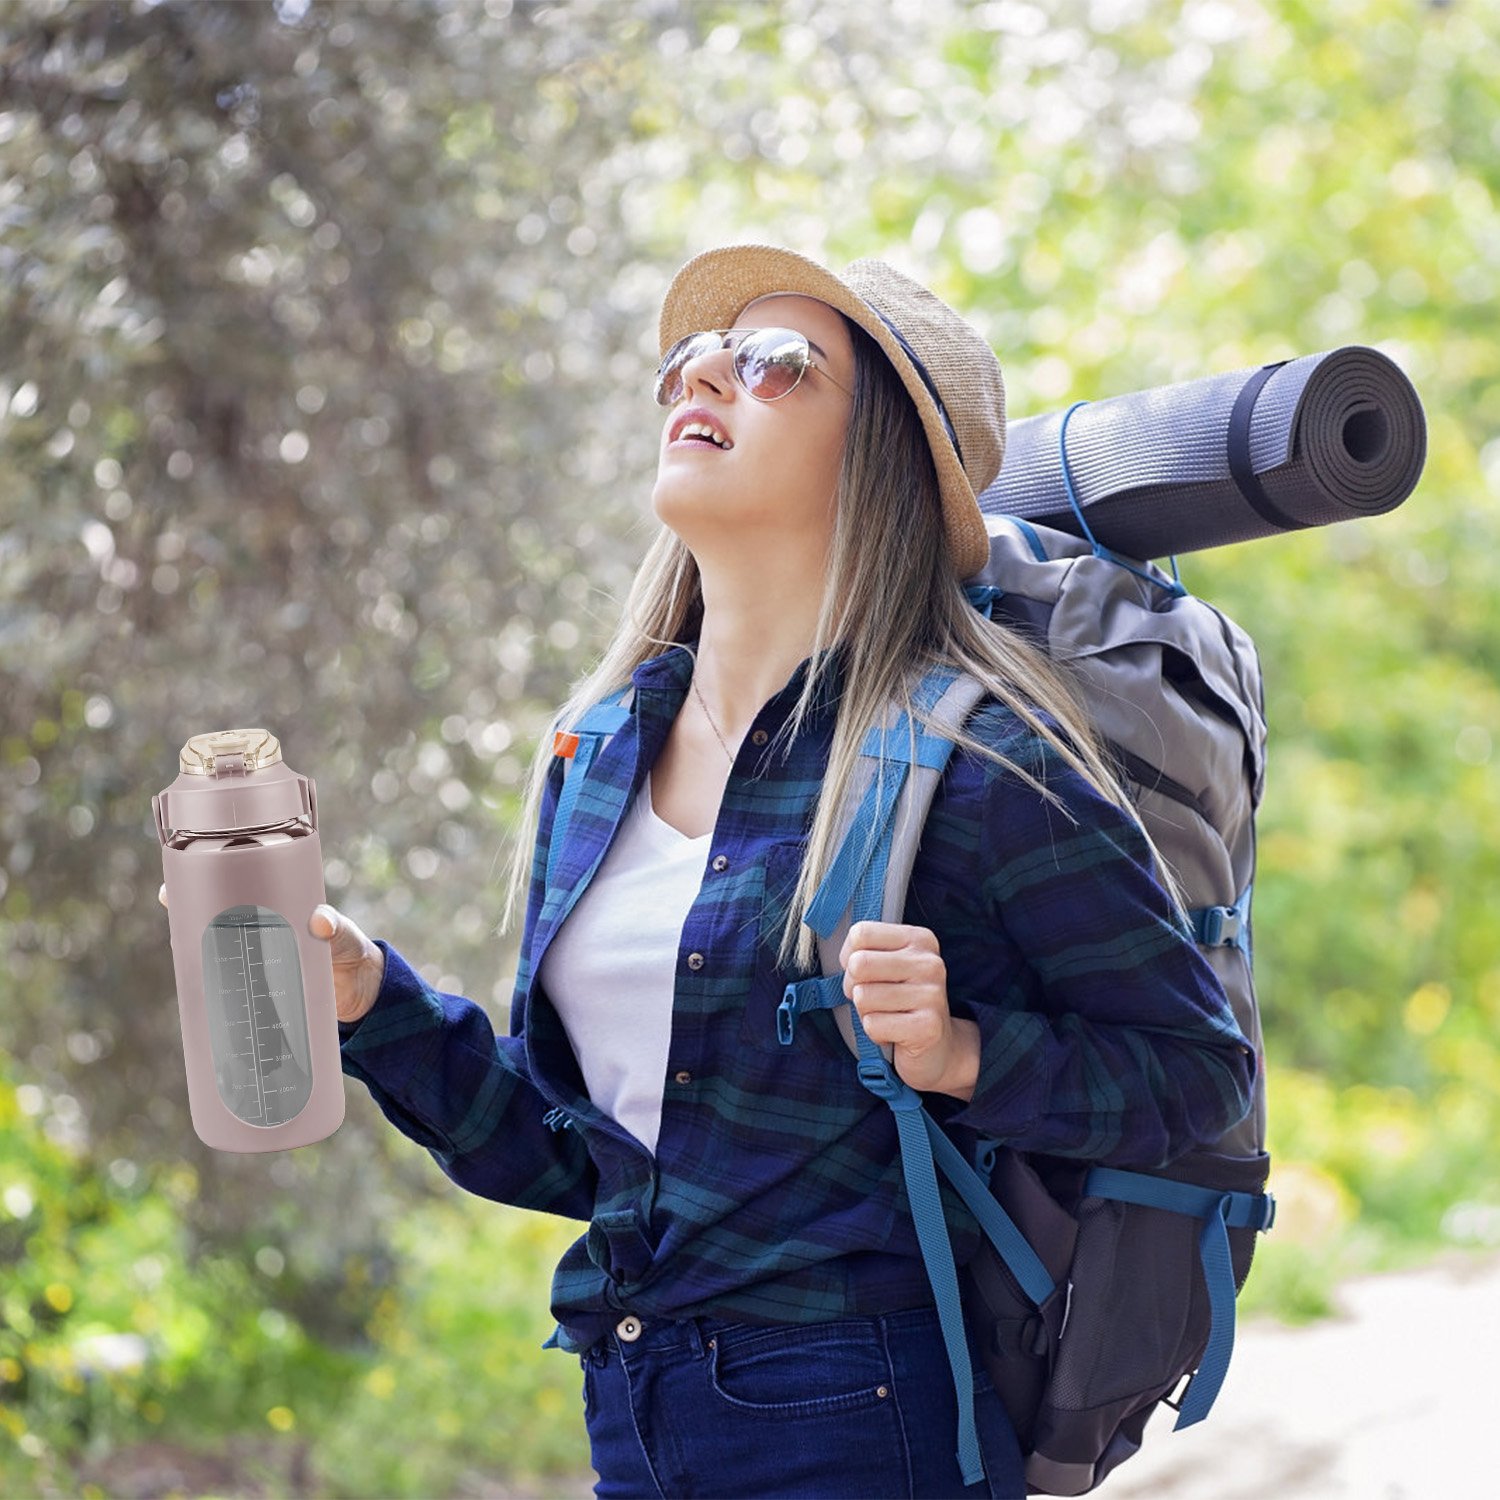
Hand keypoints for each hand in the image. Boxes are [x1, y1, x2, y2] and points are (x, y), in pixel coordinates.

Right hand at [158, 884, 385, 1025]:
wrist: (362, 992)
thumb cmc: (350, 949)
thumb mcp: (344, 935)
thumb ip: (336, 928)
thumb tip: (320, 923)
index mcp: (275, 910)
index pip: (233, 891)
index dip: (202, 886)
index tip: (174, 885)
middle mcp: (259, 932)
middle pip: (214, 922)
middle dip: (189, 919)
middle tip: (173, 917)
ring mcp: (256, 961)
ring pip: (216, 954)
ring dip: (196, 955)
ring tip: (180, 954)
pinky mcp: (259, 991)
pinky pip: (230, 986)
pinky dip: (213, 989)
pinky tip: (198, 994)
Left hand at [839, 920, 979, 1100]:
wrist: (937, 1048)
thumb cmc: (899, 1002)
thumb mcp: (885, 966)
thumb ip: (863, 951)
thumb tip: (844, 959)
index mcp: (919, 940)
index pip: (861, 933)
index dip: (849, 957)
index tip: (864, 974)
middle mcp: (930, 963)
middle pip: (859, 964)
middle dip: (854, 987)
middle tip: (873, 999)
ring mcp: (932, 995)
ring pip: (863, 996)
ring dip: (866, 1012)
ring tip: (887, 1016)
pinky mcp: (928, 1027)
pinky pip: (872, 1024)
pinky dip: (875, 1033)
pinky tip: (894, 1033)